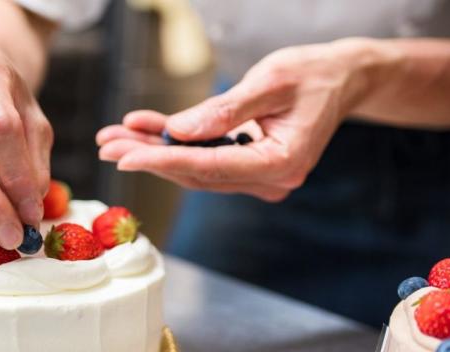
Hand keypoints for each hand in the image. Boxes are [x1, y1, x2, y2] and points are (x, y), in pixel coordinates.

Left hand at [97, 41, 369, 201]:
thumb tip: (177, 132)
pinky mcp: (249, 165)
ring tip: (115, 137)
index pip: (209, 167)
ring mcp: (259, 176)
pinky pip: (205, 157)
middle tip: (107, 144)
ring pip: (195, 167)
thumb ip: (225, 111)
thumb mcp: (271, 82)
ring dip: (155, 151)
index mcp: (280, 163)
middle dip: (149, 157)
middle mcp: (269, 179)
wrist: (342, 78)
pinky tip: (146, 129)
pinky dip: (175, 144)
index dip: (163, 161)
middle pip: (196, 172)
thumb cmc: (313, 74)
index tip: (124, 156)